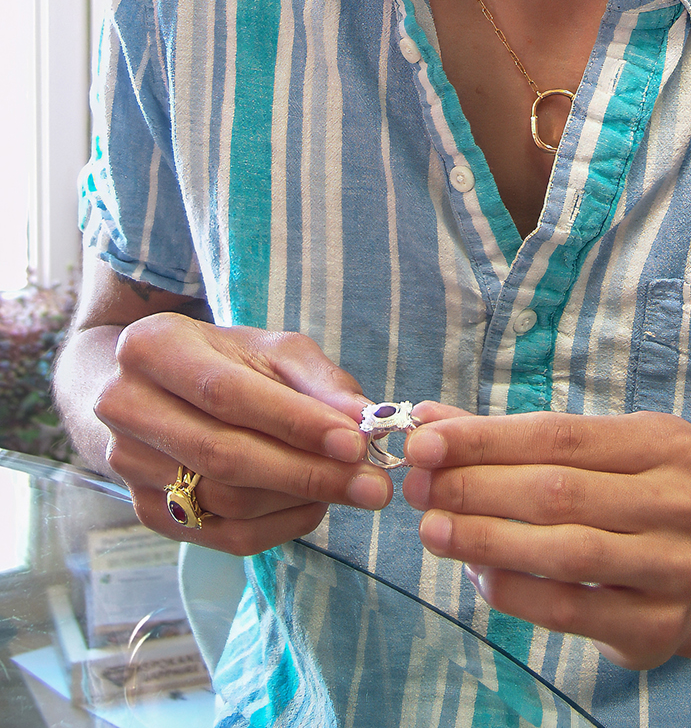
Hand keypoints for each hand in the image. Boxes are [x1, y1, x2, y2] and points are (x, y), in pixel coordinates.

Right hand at [94, 313, 392, 552]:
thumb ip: (319, 382)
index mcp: (152, 348)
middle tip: (372, 484)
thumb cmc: (225, 360)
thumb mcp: (272, 349)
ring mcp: (128, 466)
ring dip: (299, 500)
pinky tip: (315, 505)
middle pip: (222, 455)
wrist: (159, 388)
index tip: (355, 443)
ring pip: (225, 501)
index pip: (227, 394)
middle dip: (307, 472)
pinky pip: (223, 536)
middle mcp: (125, 407)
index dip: (294, 422)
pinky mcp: (146, 512)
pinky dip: (281, 526)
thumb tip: (363, 420)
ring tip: (351, 488)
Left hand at [401, 405, 690, 669]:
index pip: (559, 434)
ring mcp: (676, 567)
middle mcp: (681, 502)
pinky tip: (478, 576)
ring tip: (433, 530)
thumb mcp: (589, 457)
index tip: (424, 441)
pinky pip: (570, 608)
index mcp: (666, 443)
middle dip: (476, 487)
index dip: (485, 439)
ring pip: (565, 551)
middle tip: (418, 487)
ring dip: (487, 539)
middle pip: (559, 491)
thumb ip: (511, 440)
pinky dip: (517, 591)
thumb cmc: (626, 501)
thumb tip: (428, 417)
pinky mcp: (656, 626)